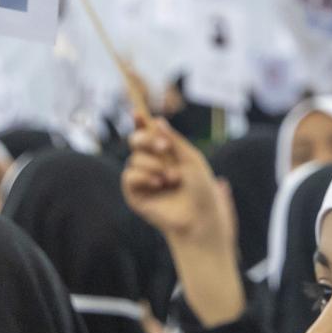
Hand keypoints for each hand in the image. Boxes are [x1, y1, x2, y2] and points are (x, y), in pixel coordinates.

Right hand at [122, 115, 228, 245]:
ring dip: (154, 165)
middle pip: (136, 141)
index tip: (138, 113)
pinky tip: (158, 184)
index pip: (149, 134)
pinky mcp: (136, 196)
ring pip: (135, 159)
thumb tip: (156, 120)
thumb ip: (174, 140)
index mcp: (167, 156)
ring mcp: (144, 181)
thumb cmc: (203, 192)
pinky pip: (128, 176)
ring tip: (173, 179)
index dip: (141, 123)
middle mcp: (153, 166)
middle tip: (165, 148)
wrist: (202, 220)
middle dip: (147, 139)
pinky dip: (143, 177)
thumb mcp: (192, 160)